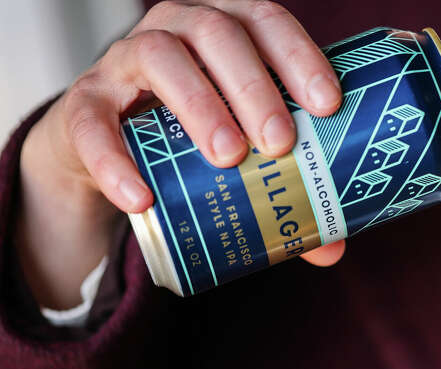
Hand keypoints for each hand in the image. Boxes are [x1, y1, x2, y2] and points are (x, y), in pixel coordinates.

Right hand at [18, 0, 344, 307]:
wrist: (107, 145)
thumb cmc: (192, 133)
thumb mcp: (241, 149)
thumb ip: (286, 189)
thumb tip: (333, 249)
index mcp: (227, 30)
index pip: (265, 21)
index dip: (298, 56)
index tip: (328, 105)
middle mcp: (177, 29)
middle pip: (217, 33)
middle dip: (254, 86)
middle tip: (280, 141)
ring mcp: (125, 59)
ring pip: (158, 57)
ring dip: (199, 106)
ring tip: (228, 157)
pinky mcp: (84, 103)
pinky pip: (92, 123)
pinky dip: (116, 160)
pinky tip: (144, 198)